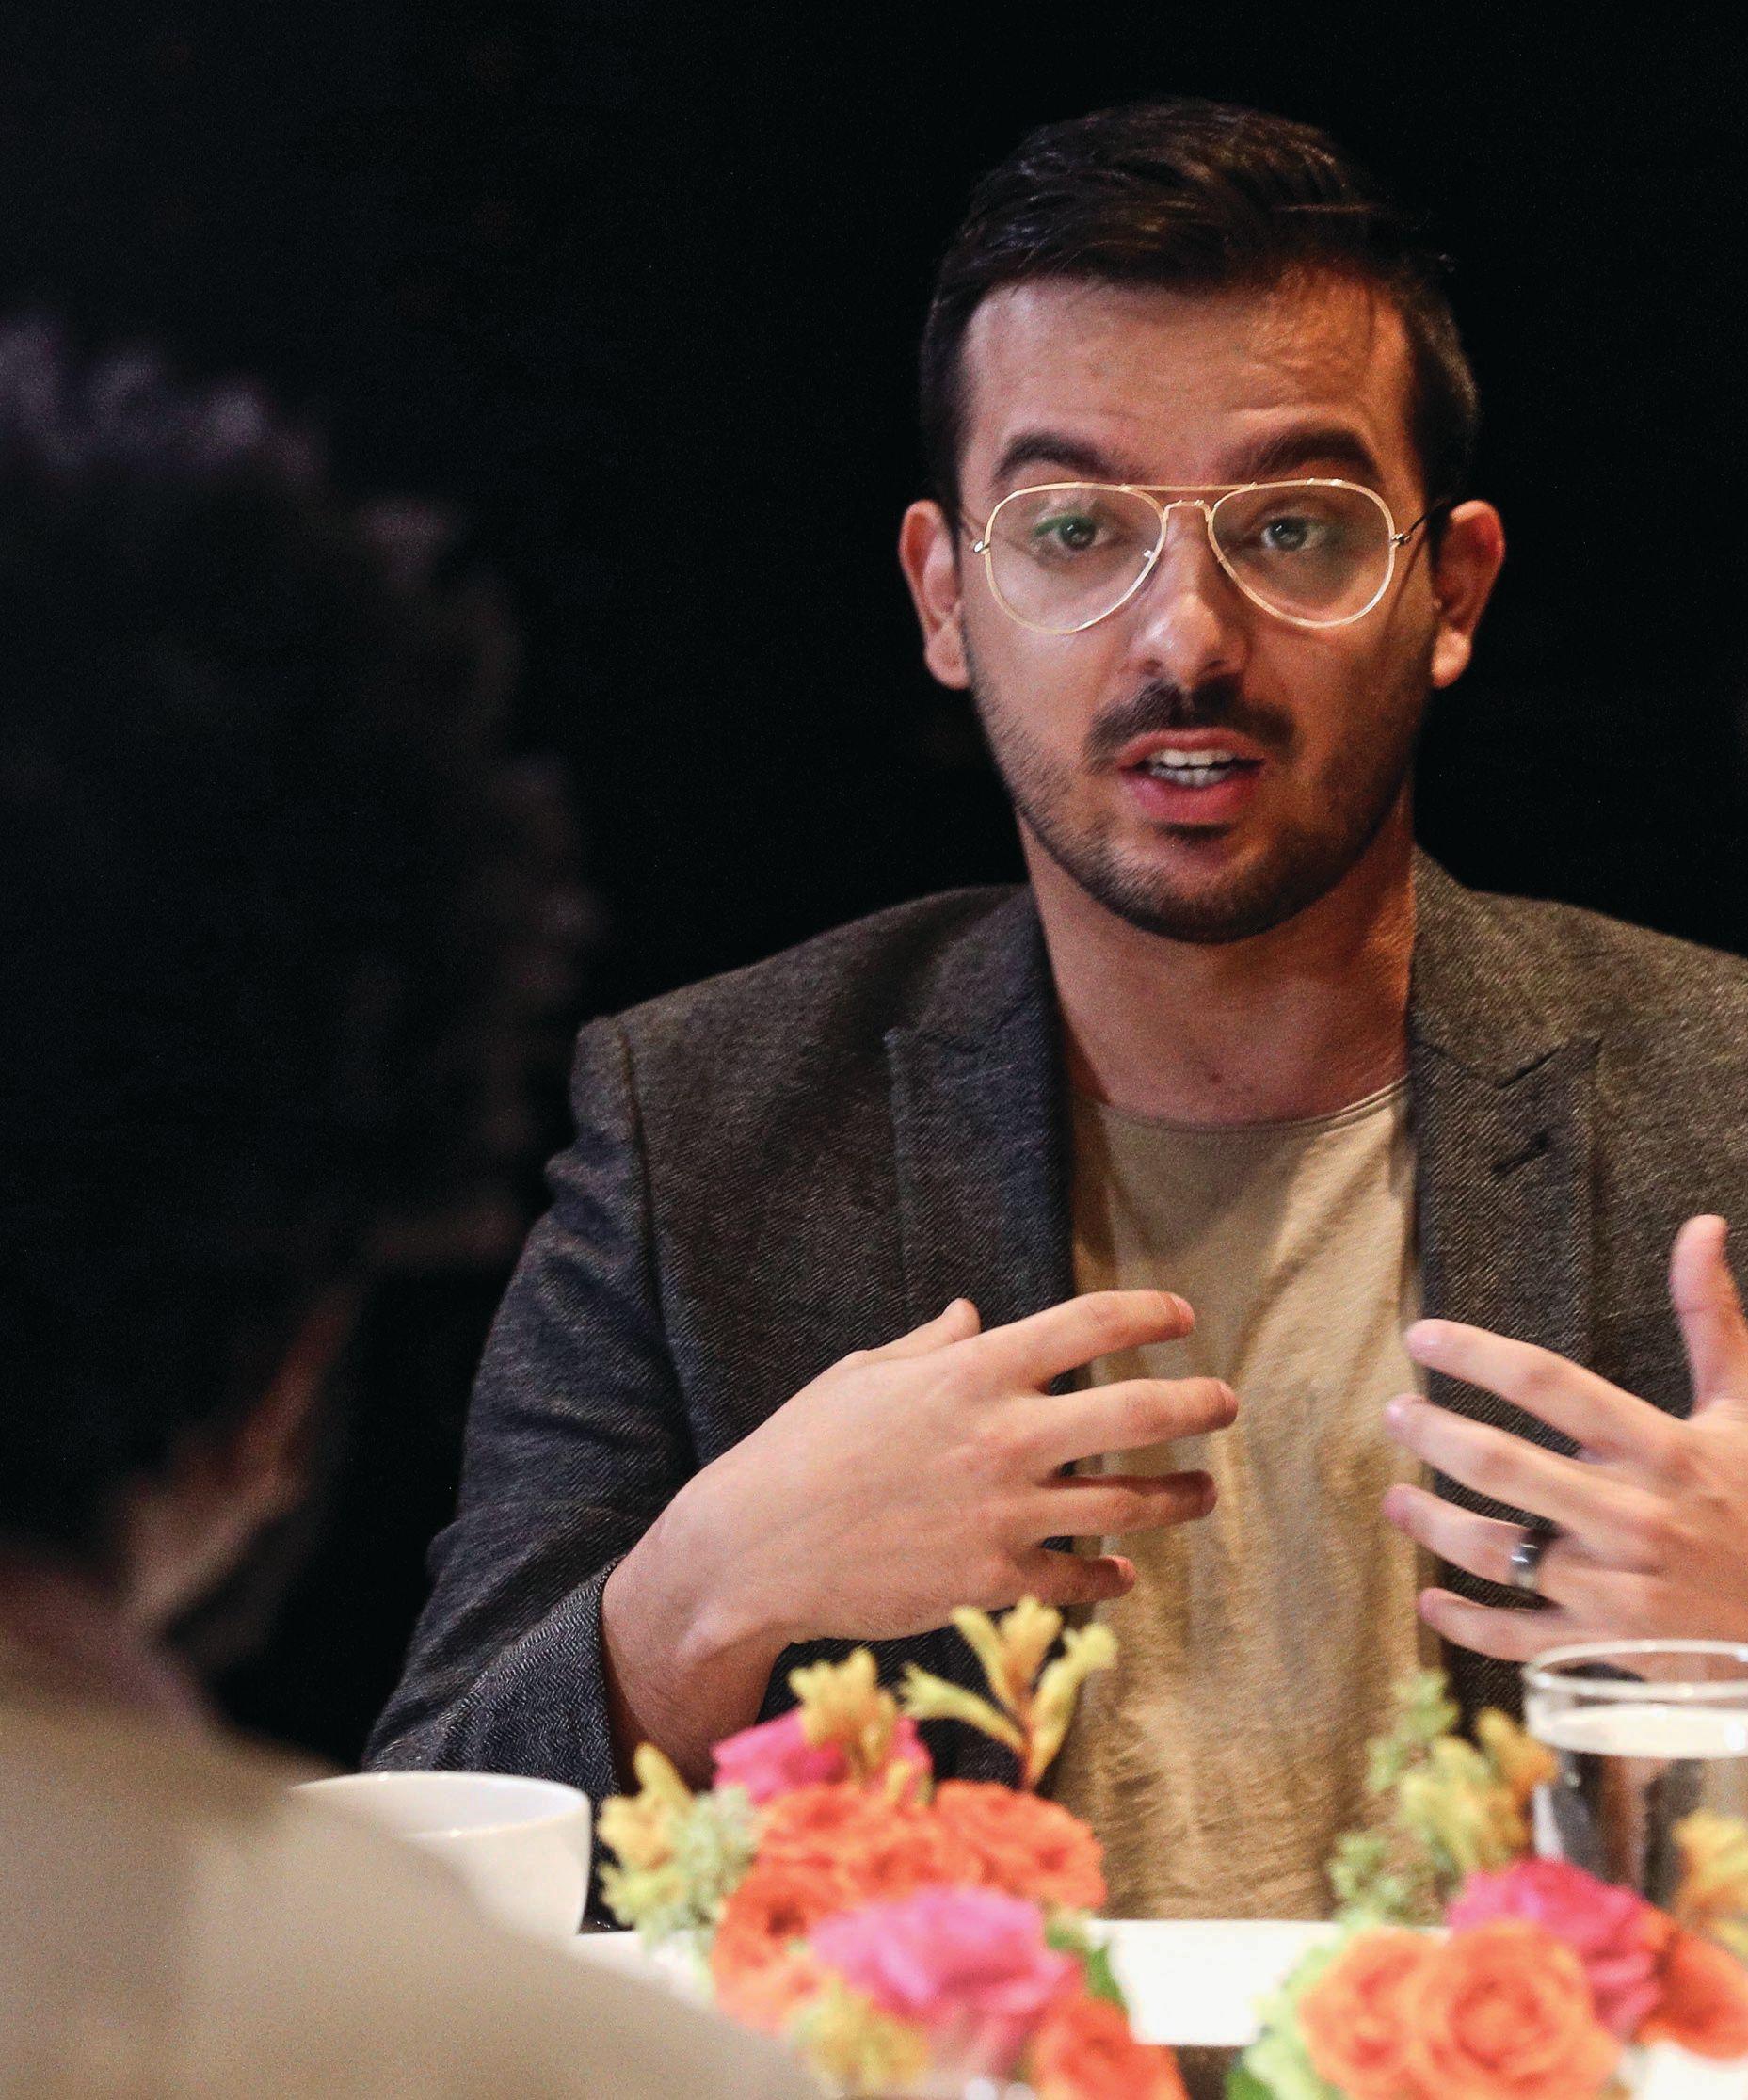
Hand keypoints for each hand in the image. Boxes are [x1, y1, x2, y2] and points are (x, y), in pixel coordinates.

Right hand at [602, 1290, 1232, 1776]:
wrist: (753, 1549)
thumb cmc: (802, 1448)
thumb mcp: (865, 1376)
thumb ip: (933, 1348)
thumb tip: (973, 1317)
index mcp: (972, 1373)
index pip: (1088, 1325)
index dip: (1147, 1313)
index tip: (1182, 1315)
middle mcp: (1002, 1437)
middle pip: (1138, 1414)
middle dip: (1198, 1404)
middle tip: (1225, 1402)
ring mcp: (1003, 1514)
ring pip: (1128, 1506)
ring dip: (1179, 1497)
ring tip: (1203, 1492)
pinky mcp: (992, 1581)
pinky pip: (1078, 1577)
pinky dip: (1110, 1574)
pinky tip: (1124, 1572)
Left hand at [1381, 1214, 1747, 1660]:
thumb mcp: (1746, 1409)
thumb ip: (1711, 1319)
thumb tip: (1700, 1229)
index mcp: (1661, 1449)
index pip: (1550, 1384)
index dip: (1477, 1355)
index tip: (1422, 1338)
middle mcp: (1633, 1514)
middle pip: (1503, 1465)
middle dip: (1435, 1434)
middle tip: (1395, 1414)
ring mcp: (1618, 1585)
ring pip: (1498, 1550)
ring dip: (1433, 1524)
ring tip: (1394, 1500)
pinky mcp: (1611, 1644)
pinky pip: (1522, 1636)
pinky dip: (1468, 1622)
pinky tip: (1431, 1601)